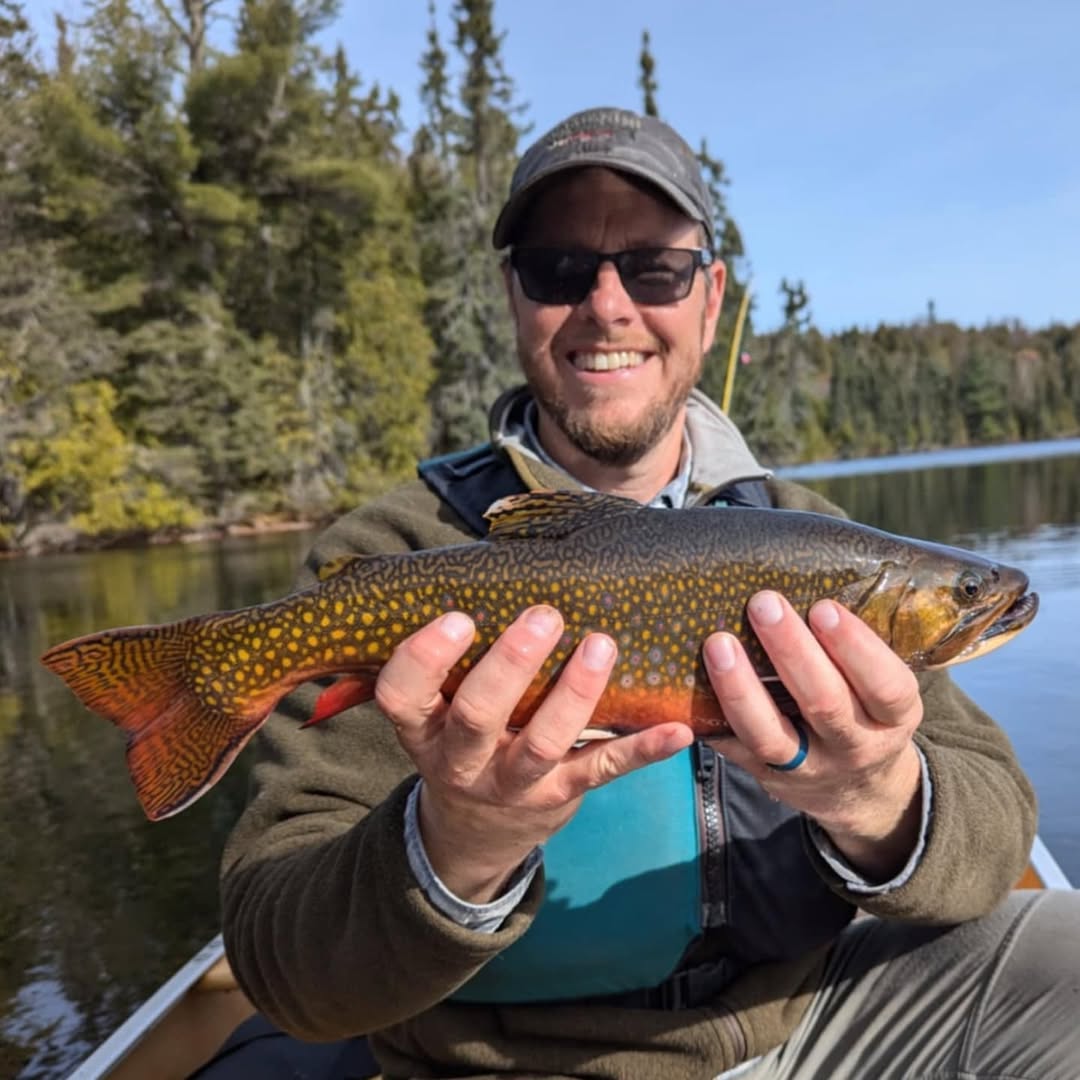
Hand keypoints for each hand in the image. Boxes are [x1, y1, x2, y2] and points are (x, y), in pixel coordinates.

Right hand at [375, 606, 692, 902]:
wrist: (475, 829)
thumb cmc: (462, 735)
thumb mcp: (438, 706)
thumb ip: (454, 657)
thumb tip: (490, 562)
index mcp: (423, 727)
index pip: (403, 695)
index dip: (425, 658)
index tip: (458, 617)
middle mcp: (461, 760)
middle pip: (478, 717)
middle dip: (511, 666)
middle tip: (544, 617)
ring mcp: (512, 783)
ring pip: (542, 744)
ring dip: (575, 694)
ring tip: (602, 646)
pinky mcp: (561, 794)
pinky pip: (602, 771)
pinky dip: (642, 751)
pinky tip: (678, 731)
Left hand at [703, 591, 923, 880]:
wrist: (857, 790)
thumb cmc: (864, 709)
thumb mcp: (884, 688)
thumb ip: (861, 648)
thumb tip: (819, 573)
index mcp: (893, 719)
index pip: (886, 687)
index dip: (856, 649)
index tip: (824, 608)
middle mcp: (853, 747)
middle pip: (824, 704)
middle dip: (791, 651)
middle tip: (763, 602)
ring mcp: (805, 767)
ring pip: (769, 733)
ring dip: (740, 687)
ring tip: (718, 643)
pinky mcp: (763, 774)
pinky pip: (731, 746)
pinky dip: (709, 717)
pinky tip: (686, 684)